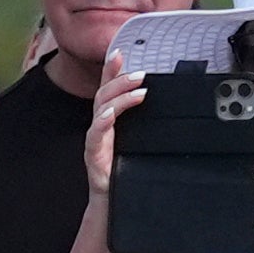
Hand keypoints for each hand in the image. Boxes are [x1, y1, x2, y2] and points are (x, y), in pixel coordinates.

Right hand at [81, 64, 146, 197]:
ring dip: (120, 97)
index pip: (108, 89)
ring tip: (138, 92)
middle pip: (104, 93)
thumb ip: (144, 125)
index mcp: (109, 120)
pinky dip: (103, 121)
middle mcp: (100, 125)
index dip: (112, 70)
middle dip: (121, 80)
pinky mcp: (93, 153)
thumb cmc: (123, 170)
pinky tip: (110, 114)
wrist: (112, 199)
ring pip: (102, 108)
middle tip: (141, 74)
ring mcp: (95, 138)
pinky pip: (96, 133)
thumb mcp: (137, 142)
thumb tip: (160, 107)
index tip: (120, 53)